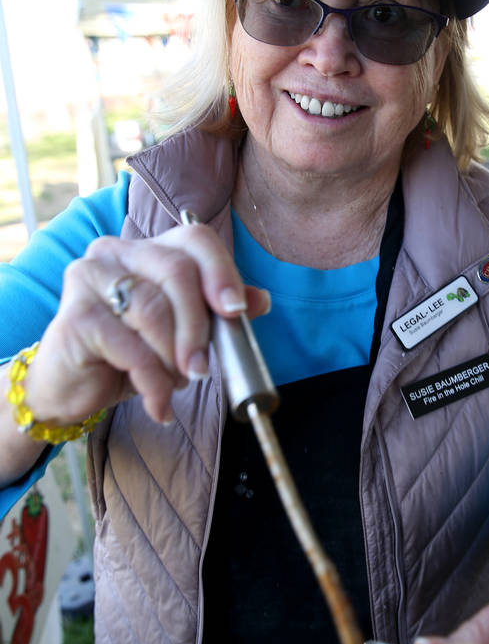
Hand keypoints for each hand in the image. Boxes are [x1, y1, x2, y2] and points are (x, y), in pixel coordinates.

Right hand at [19, 222, 269, 426]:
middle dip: (199, 325)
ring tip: (174, 384)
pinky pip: (131, 348)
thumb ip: (218, 314)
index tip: (236, 312)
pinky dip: (153, 383)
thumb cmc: (129, 355)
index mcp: (149, 249)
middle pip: (177, 271)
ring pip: (154, 309)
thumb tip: (262, 300)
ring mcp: (90, 277)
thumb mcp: (181, 335)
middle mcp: (116, 252)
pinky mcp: (75, 315)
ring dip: (174, 358)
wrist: (71, 389)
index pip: (195, 239)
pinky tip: (158, 404)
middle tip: (202, 368)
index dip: (222, 272)